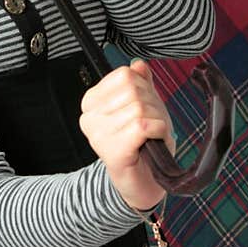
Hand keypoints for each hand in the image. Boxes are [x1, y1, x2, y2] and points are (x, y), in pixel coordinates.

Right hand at [79, 59, 175, 212]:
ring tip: (150, 136)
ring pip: (140, 107)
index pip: (124, 75)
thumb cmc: (143, 144)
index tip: (141, 109)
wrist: (142, 182)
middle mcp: (89, 117)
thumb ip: (140, 83)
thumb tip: (138, 64)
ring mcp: (99, 134)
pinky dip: (158, 131)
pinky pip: (144, 125)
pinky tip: (152, 142)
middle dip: (152, 105)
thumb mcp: (144, 106)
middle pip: (133, 90)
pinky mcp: (113, 149)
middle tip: (149, 126)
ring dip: (156, 120)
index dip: (143, 88)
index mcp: (91, 102)